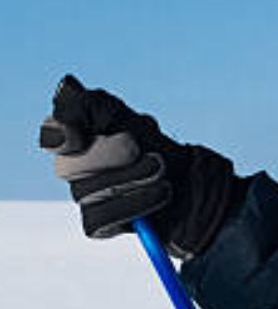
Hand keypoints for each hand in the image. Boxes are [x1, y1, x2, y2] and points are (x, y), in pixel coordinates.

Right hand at [40, 74, 244, 257]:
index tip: (78, 136)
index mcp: (81, 140)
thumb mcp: (135, 122)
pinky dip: (137, 203)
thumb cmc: (161, 151)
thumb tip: (66, 83)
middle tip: (146, 151)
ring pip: (89, 192)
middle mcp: (76, 169)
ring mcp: (86, 198)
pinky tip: (160, 193)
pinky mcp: (98, 224)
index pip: (54, 136)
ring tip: (162, 171)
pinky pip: (101, 219)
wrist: (192, 185)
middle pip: (71, 165)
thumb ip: (97, 105)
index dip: (60, 133)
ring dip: (135, 177)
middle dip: (115, 155)